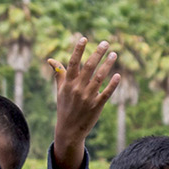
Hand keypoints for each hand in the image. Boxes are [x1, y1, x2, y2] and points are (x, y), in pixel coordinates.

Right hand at [45, 36, 119, 168]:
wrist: (69, 130)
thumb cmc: (65, 107)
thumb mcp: (60, 91)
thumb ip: (58, 74)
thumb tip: (51, 60)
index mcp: (68, 83)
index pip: (73, 63)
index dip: (78, 50)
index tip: (84, 38)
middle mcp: (77, 88)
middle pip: (89, 67)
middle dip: (98, 53)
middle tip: (106, 43)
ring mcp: (87, 97)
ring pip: (100, 77)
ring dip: (107, 64)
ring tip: (114, 54)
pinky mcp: (96, 106)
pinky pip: (106, 93)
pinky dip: (112, 84)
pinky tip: (118, 75)